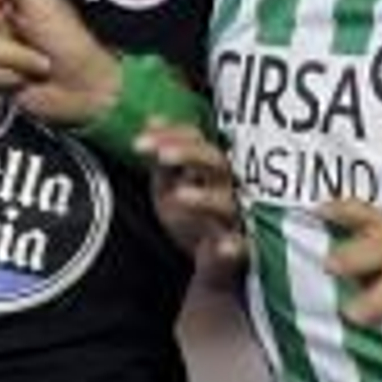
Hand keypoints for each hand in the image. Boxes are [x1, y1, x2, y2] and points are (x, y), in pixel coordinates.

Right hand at [0, 0, 120, 124]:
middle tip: (34, 43)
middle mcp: (0, 20)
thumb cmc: (71, 42)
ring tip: (39, 66)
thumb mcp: (41, 4)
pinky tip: (26, 82)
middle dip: (5, 40)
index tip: (3, 7)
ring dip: (14, 61)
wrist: (85, 89)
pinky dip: (7, 80)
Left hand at [140, 121, 246, 285]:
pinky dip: (234, 247)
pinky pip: (242, 247)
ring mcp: (232, 218)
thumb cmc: (191, 217)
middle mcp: (225, 187)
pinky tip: (222, 247)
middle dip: (189, 155)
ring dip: (205, 198)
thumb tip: (151, 119)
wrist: (210, 262)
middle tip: (161, 155)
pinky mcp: (239, 249)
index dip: (171, 136)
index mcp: (208, 167)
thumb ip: (162, 156)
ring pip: (226, 203)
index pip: (196, 140)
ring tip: (180, 195)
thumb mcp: (168, 184)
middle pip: (215, 162)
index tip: (139, 142)